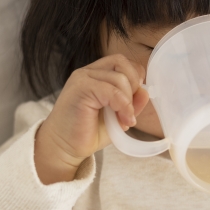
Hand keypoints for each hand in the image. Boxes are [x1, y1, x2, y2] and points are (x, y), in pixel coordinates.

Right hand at [35, 54, 148, 184]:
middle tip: (131, 109)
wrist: (64, 147)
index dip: (135, 78)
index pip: (123, 62)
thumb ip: (132, 103)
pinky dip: (123, 106)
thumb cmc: (88, 132)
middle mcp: (88, 72)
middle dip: (134, 85)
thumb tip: (146, 91)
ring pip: (119, 78)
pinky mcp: (80, 89)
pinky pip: (111, 91)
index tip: (135, 101)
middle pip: (122, 63)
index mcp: (96, 74)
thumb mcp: (118, 116)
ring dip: (128, 101)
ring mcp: (83, 78)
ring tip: (125, 120)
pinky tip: (123, 121)